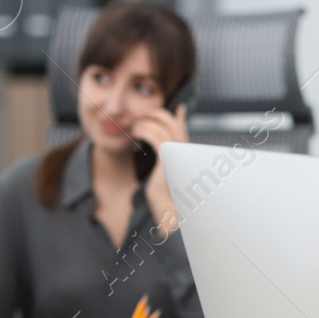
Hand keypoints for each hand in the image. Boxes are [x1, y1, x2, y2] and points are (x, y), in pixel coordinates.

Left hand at [133, 104, 188, 233]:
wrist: (168, 209)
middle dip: (156, 114)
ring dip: (145, 122)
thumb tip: (163, 153)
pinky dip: (144, 131)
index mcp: (184, 152)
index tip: (177, 108)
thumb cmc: (164, 194)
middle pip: (172, 121)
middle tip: (141, 116)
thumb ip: (164, 160)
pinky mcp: (167, 159)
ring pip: (162, 126)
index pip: (182, 127)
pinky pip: (155, 137)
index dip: (179, 116)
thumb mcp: (163, 174)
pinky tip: (136, 134)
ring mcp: (177, 154)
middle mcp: (183, 150)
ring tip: (134, 127)